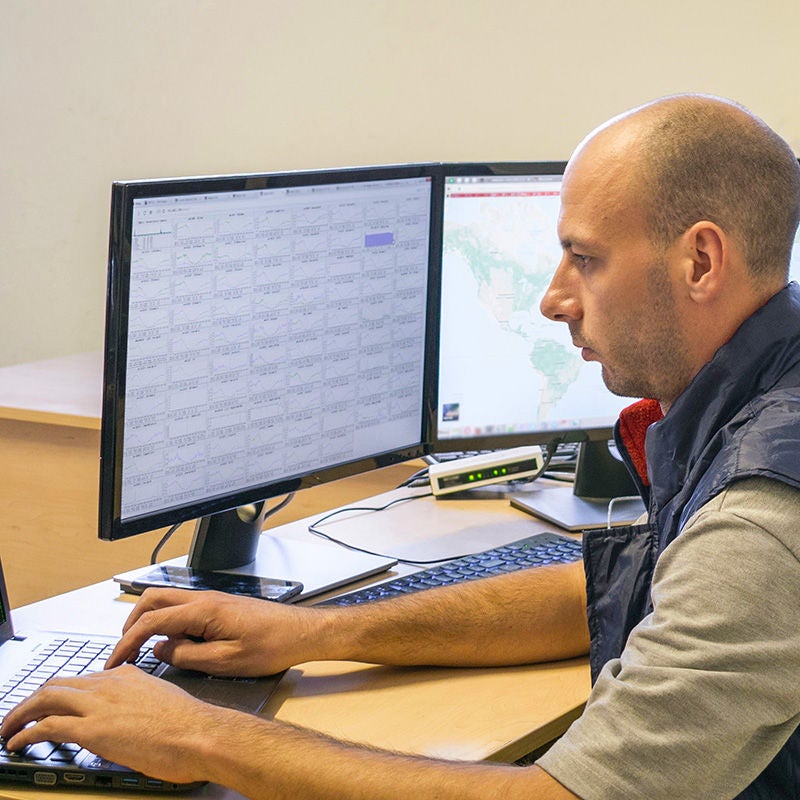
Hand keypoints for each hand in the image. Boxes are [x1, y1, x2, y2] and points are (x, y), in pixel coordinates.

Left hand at [0, 665, 237, 784]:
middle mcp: (109, 683)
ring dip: (20, 714)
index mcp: (127, 675)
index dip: (62, 693)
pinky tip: (16, 742)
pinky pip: (46, 726)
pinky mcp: (92, 729)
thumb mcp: (161, 702)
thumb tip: (127, 720)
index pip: (83, 679)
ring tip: (8, 728)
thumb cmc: (189, 725)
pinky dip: (25, 734)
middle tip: (20, 715)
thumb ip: (138, 703)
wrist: (199, 732)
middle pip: (58, 684)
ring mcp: (99, 705)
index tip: (52, 705)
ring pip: (45, 699)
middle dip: (33, 699)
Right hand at [106, 587, 319, 675]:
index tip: (115, 661)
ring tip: (142, 648)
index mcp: (203, 610)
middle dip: (131, 624)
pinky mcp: (219, 606)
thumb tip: (162, 651)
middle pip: (152, 599)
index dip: (127, 642)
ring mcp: (212, 599)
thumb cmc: (272, 645)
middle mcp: (205, 598)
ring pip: (167, 600)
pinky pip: (183, 608)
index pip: (152, 621)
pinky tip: (172, 643)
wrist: (300, 632)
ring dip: (148, 621)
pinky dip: (167, 622)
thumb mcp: (226, 662)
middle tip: (124, 651)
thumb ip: (188, 656)